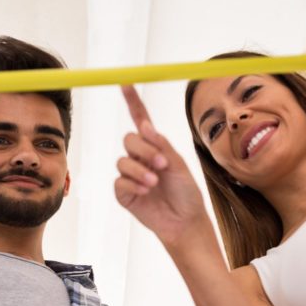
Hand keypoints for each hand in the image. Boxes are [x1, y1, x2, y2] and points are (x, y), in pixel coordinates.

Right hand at [115, 85, 211, 247]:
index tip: (125, 84)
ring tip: (154, 182)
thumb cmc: (186, 193)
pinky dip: (133, 185)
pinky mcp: (124, 193)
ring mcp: (131, 175)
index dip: (132, 102)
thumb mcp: (179, 164)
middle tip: (161, 164)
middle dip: (143, 149)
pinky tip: (146, 192)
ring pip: (122, 161)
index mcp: (155, 147)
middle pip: (129, 139)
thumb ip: (161, 144)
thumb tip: (144, 124)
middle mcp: (141, 158)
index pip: (140, 119)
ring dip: (139, 170)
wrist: (184, 221)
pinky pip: (119, 181)